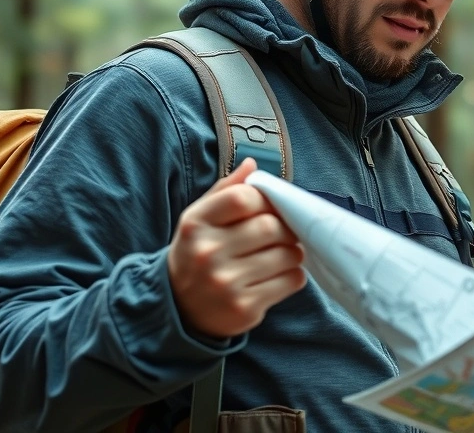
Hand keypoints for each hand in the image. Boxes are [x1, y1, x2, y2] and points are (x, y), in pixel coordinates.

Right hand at [168, 158, 306, 338]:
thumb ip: (225, 191)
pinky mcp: (244, 308)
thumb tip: (252, 164)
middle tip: (285, 232)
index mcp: (195, 224)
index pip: (243, 198)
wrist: (179, 308)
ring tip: (285, 252)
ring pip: (286, 255)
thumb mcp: (200, 219)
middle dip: (286, 228)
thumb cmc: (197, 253)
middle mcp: (207, 253)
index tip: (271, 208)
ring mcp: (225, 283)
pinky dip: (294, 275)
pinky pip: (290, 281)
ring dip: (294, 251)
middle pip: (270, 227)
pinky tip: (281, 274)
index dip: (266, 200)